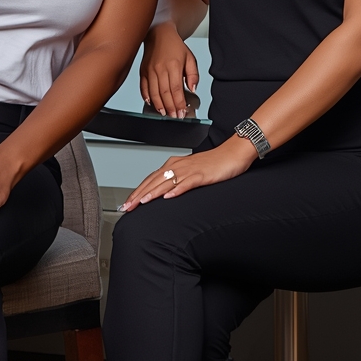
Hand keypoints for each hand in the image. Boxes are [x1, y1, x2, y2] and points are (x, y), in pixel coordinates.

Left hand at [117, 136, 256, 211]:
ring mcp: (190, 170)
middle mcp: (179, 166)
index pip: (151, 179)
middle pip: (154, 181)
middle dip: (139, 194)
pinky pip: (187, 182)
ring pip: (167, 181)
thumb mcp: (191, 172)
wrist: (233, 153)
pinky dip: (177, 189)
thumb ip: (177, 180)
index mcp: (174, 165)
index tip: (127, 203)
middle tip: (127, 207)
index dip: (137, 191)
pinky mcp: (202, 174)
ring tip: (142, 202)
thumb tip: (163, 193)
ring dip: (153, 192)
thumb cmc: (214, 164)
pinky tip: (169, 196)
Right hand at [140, 22, 199, 117]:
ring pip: (154, 93)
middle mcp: (160, 69)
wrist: (159, 34)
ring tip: (165, 113)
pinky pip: (143, 87)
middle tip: (174, 116)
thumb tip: (192, 89)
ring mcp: (150, 71)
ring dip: (159, 105)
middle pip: (165, 93)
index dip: (179, 103)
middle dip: (171, 108)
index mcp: (174, 65)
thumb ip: (193, 74)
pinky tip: (152, 103)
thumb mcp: (190, 57)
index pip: (176, 89)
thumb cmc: (175, 46)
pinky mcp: (142, 71)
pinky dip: (147, 97)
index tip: (182, 112)